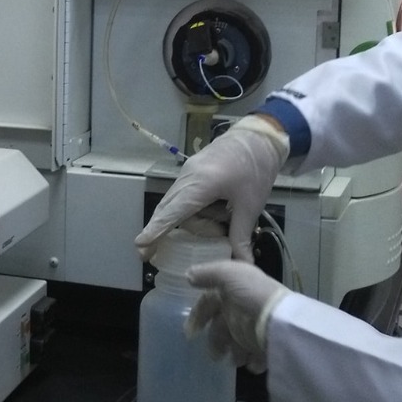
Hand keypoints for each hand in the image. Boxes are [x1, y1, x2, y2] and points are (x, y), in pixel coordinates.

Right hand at [134, 115, 289, 262]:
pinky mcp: (193, 170)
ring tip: (217, 228)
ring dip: (188, 220)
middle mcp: (188, 177)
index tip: (140, 244)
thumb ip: (241, 236)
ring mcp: (188, 172)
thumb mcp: (250, 205)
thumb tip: (243, 265)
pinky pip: (183, 194)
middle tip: (147, 253)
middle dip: (159, 230)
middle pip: (168, 208)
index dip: (156, 230)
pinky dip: (188, 209)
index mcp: (201, 184)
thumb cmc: (257, 168)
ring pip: (176, 202)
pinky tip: (209, 217)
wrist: (261, 136)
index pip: (173, 212)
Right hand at [184, 260, 289, 373]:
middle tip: (213, 355)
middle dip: (215, 340)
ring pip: (237, 343)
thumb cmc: (251, 295)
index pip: (210, 302)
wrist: (280, 320)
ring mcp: (255, 327)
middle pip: (222, 326)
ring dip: (233, 353)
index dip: (199, 315)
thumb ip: (207, 274)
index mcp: (234, 290)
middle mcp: (243, 308)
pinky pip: (257, 356)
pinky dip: (253, 362)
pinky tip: (251, 362)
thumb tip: (188, 275)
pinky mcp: (266, 344)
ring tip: (233, 361)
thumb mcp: (228, 275)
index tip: (190, 333)